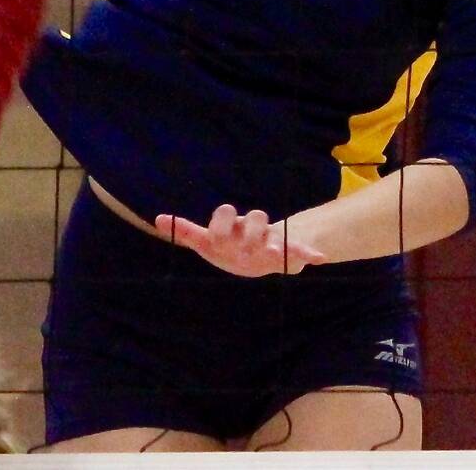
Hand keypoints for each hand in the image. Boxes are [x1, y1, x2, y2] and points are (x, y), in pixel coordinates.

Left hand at [156, 204, 325, 276]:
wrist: (265, 254)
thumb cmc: (230, 248)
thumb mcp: (208, 243)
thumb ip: (186, 231)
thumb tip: (157, 217)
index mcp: (232, 228)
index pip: (225, 215)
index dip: (220, 223)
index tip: (213, 236)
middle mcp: (252, 229)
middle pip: (253, 218)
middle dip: (250, 229)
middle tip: (243, 245)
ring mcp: (270, 238)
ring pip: (274, 232)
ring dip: (273, 241)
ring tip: (272, 252)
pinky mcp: (288, 251)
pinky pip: (299, 250)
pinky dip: (308, 253)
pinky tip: (318, 260)